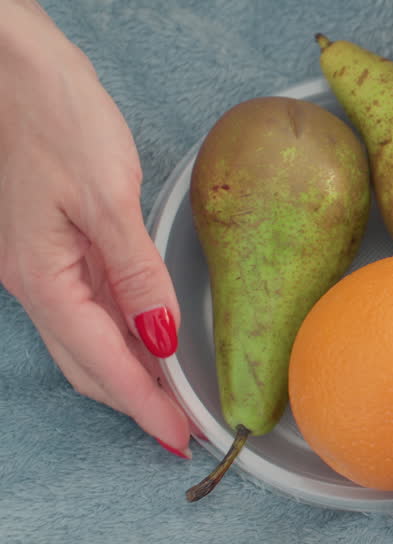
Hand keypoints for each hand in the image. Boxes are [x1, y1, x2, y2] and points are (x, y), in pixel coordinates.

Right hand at [0, 2, 190, 456]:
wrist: (9, 63)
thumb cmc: (52, 115)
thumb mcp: (105, 197)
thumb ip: (136, 274)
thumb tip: (160, 337)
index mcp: (44, 278)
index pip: (104, 364)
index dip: (144, 407)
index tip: (180, 440)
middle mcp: (36, 280)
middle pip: (89, 363)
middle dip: (136, 402)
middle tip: (183, 431)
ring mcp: (40, 263)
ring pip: (88, 339)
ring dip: (129, 374)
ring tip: (171, 400)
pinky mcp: (51, 242)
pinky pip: (89, 306)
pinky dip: (121, 335)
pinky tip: (149, 340)